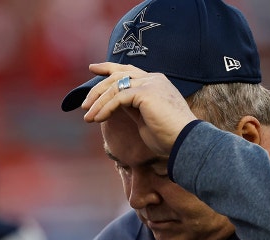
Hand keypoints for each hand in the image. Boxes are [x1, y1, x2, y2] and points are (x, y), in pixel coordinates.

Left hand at [81, 62, 197, 155]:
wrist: (185, 142)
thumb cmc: (169, 137)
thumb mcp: (145, 118)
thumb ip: (132, 106)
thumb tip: (115, 102)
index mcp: (156, 82)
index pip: (128, 70)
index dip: (109, 67)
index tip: (93, 68)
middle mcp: (154, 79)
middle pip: (118, 74)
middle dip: (97, 88)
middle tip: (84, 105)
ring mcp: (150, 84)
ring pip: (115, 86)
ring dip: (98, 102)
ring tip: (88, 117)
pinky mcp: (146, 93)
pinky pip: (117, 98)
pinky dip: (105, 108)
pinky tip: (98, 119)